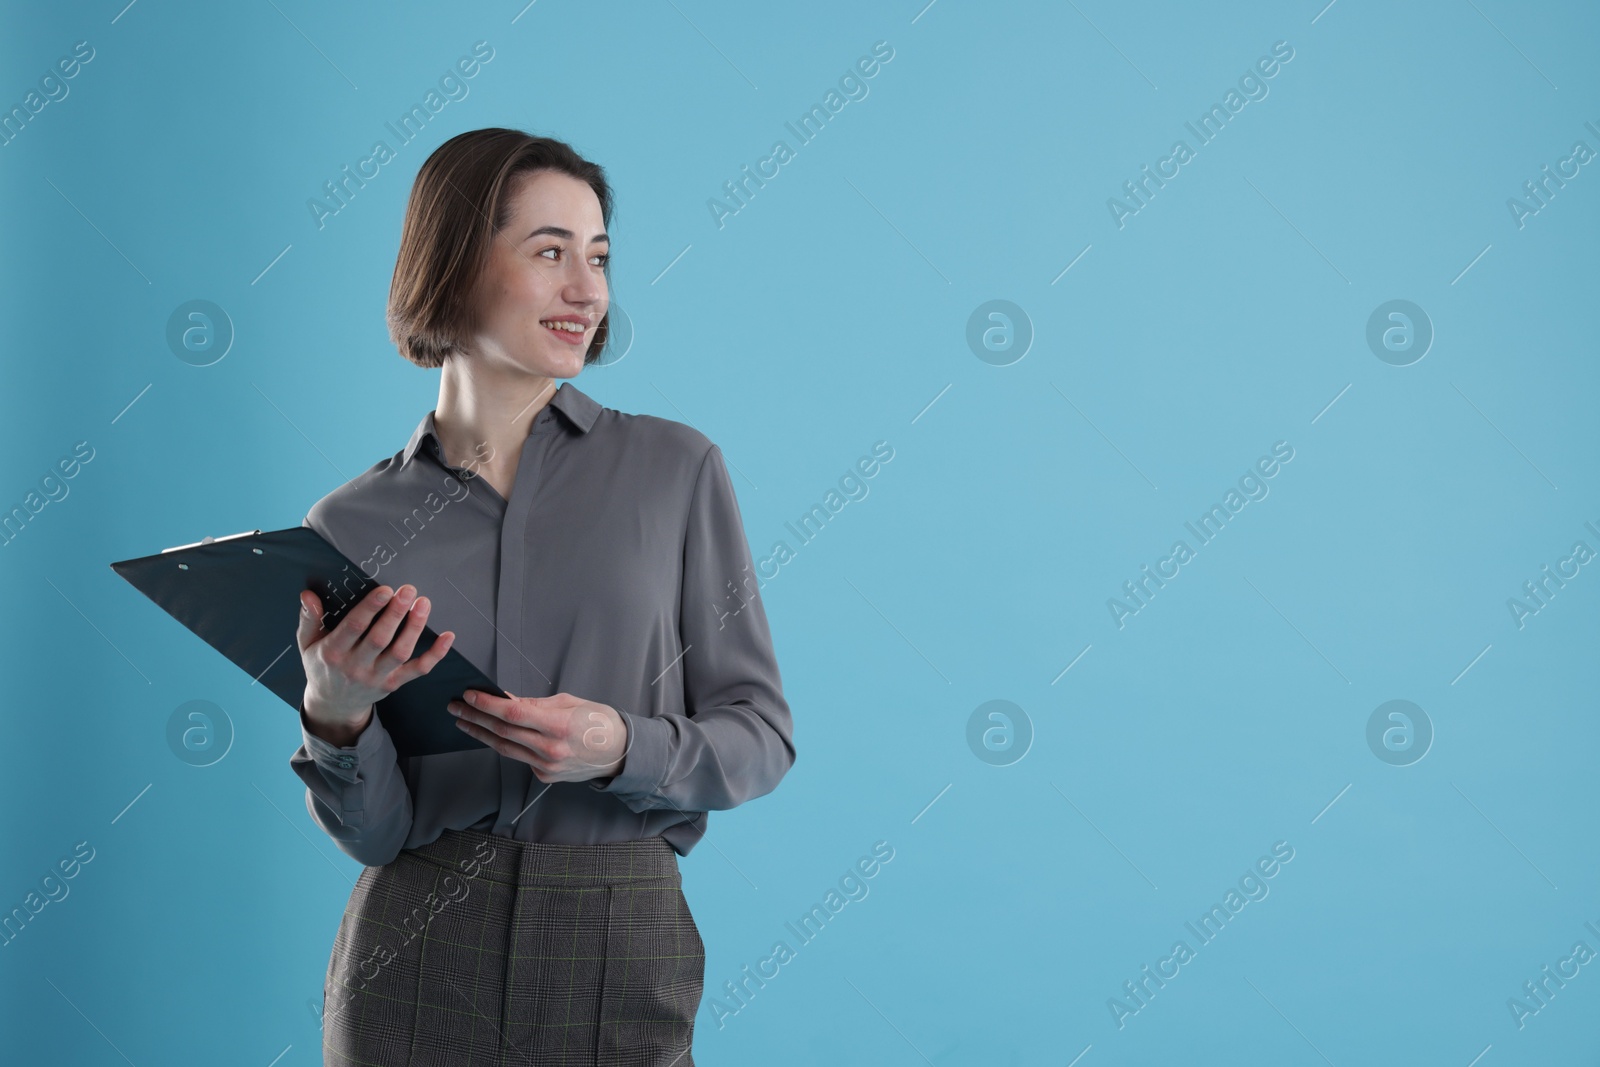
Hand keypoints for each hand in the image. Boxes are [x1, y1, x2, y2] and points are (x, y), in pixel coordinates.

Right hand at [297, 583, 455, 744]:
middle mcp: (355, 666)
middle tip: (409, 591)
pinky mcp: (393, 684)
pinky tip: (448, 636)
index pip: (354, 628)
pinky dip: (435, 655)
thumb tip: (308, 595)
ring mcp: (377, 677)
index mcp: (333, 652)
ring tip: (423, 604)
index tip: (385, 589)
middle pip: (380, 639)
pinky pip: (418, 670)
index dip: (370, 608)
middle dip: (396, 613)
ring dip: (414, 627)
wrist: (333, 705)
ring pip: (400, 653)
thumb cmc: (322, 666)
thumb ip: (309, 619)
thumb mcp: (307, 644)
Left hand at [447, 690, 629, 783]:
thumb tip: (506, 700)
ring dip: (481, 733)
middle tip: (456, 707)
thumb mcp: (570, 703)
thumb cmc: (599, 722)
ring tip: (464, 721)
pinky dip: (506, 744)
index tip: (470, 695)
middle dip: (475, 718)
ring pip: (505, 748)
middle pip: (503, 732)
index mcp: (559, 726)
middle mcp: (550, 749)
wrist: (621, 753)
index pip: (513, 713)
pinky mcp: (545, 776)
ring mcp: (546, 766)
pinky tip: (493, 734)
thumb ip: (536, 704)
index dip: (487, 704)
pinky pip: (519, 757)